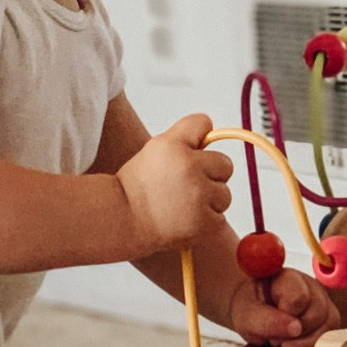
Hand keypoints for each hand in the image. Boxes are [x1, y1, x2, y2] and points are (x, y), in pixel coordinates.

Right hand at [117, 114, 232, 256]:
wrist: (121, 222)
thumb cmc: (136, 188)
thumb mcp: (153, 150)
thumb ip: (184, 137)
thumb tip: (211, 132)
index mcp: (173, 145)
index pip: (203, 123)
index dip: (196, 140)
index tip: (186, 152)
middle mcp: (189, 168)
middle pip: (225, 164)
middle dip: (209, 175)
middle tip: (183, 187)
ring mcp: (199, 197)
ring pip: (224, 194)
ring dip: (208, 201)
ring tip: (181, 206)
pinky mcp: (205, 223)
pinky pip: (221, 218)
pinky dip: (207, 222)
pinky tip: (186, 221)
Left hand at [228, 264, 343, 346]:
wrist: (253, 312)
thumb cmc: (249, 309)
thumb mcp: (246, 315)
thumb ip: (266, 320)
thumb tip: (296, 329)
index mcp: (286, 277)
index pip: (298, 297)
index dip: (286, 315)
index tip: (269, 319)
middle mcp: (309, 285)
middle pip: (317, 312)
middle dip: (294, 332)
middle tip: (273, 338)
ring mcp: (322, 300)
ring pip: (328, 324)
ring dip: (304, 341)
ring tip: (282, 342)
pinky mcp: (327, 317)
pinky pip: (329, 334)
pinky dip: (311, 345)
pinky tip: (294, 345)